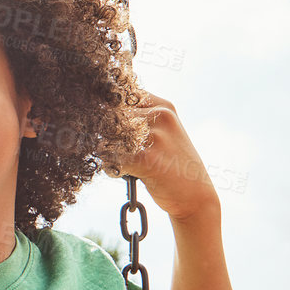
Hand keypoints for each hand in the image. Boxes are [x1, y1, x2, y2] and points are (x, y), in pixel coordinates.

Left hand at [111, 91, 218, 222]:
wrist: (194, 195)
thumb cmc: (169, 165)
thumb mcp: (160, 132)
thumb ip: (135, 119)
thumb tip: (94, 112)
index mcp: (162, 105)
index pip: (119, 95)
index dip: (106, 110)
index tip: (104, 125)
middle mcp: (160, 114)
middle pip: (108, 116)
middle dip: (103, 135)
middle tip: (114, 151)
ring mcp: (154, 135)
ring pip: (105, 137)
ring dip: (107, 153)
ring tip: (122, 162)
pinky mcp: (146, 158)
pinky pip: (109, 158)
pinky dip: (111, 169)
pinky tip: (124, 172)